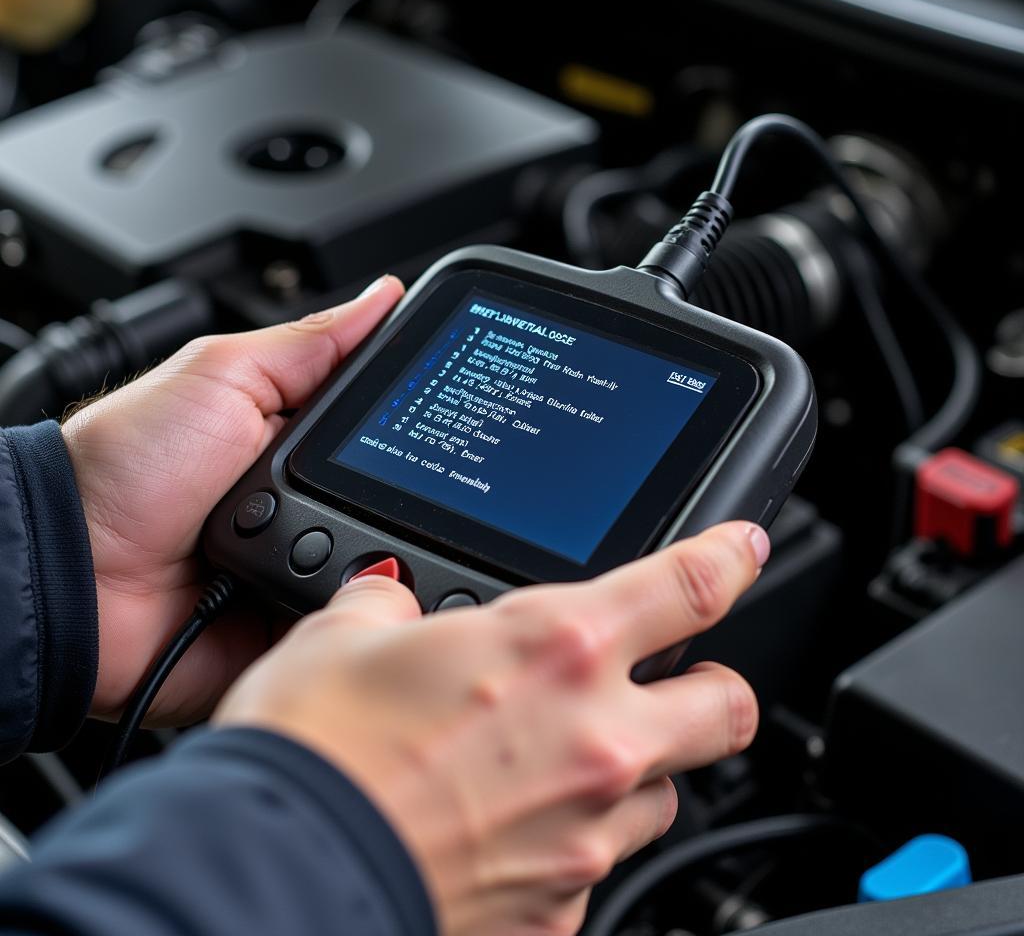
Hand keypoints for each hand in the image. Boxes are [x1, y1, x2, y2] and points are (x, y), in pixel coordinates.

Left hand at [62, 275, 404, 723]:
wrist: (69, 573)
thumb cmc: (124, 465)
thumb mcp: (222, 375)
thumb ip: (312, 344)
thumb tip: (384, 296)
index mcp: (298, 438)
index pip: (387, 424)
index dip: (422, 418)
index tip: (460, 409)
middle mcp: (309, 500)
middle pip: (398, 493)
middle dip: (409, 492)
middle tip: (385, 483)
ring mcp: (306, 561)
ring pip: (384, 559)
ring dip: (375, 549)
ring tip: (341, 536)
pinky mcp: (296, 620)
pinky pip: (351, 617)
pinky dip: (355, 606)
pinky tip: (345, 587)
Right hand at [215, 520, 767, 935]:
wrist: (277, 871)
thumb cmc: (313, 753)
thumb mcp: (343, 639)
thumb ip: (386, 607)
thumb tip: (386, 600)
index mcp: (557, 647)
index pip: (689, 586)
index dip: (731, 558)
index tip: (744, 549)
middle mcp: (594, 739)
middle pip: (725, 706)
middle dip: (712, 687)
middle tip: (670, 680)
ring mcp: (586, 834)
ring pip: (667, 795)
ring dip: (637, 770)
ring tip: (566, 762)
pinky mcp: (560, 911)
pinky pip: (598, 868)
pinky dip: (574, 843)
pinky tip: (511, 832)